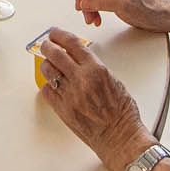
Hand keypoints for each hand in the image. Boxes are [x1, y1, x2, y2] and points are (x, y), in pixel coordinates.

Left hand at [36, 30, 151, 170]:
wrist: (120, 137)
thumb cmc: (122, 113)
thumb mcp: (114, 81)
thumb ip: (95, 69)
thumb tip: (81, 60)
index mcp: (96, 70)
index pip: (72, 43)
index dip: (60, 34)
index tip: (55, 33)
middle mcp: (81, 80)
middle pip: (55, 54)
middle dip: (47, 46)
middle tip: (46, 45)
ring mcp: (69, 95)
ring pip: (48, 71)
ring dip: (47, 65)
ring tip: (49, 65)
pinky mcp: (62, 110)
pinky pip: (47, 90)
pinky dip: (48, 85)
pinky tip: (53, 84)